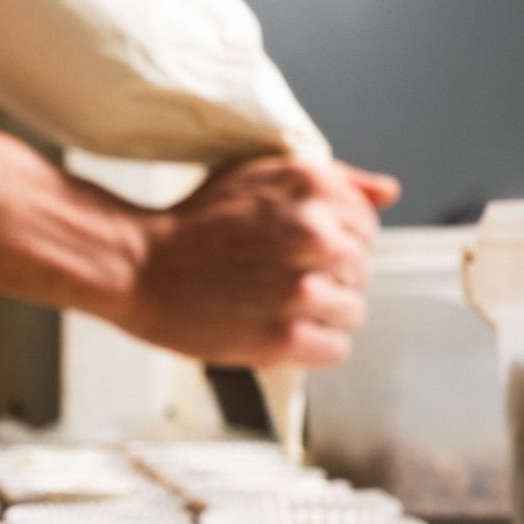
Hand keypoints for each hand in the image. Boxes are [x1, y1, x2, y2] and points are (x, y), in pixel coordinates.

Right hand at [117, 155, 399, 367]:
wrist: (135, 267)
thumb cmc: (193, 223)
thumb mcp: (258, 176)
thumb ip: (332, 181)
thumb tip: (388, 192)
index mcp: (312, 186)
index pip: (366, 225)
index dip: (330, 241)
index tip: (291, 248)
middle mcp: (315, 233)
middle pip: (360, 269)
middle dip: (324, 276)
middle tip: (271, 277)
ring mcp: (302, 288)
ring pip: (352, 311)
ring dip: (317, 314)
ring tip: (270, 305)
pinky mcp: (287, 334)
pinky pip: (335, 348)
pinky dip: (308, 346)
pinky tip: (273, 329)